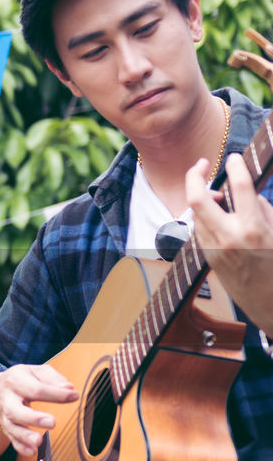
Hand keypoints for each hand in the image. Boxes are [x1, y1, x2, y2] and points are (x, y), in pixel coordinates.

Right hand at [0, 364, 77, 455]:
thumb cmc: (20, 381)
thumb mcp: (34, 371)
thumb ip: (52, 378)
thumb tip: (68, 389)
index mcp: (15, 381)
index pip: (36, 389)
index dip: (56, 394)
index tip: (74, 396)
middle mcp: (7, 399)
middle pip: (16, 410)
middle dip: (34, 418)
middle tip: (52, 422)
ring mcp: (4, 416)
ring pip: (11, 428)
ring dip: (25, 436)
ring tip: (38, 441)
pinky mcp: (6, 428)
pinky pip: (11, 439)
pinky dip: (21, 447)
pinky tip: (32, 451)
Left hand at [187, 154, 272, 329]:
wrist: (268, 303)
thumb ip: (259, 208)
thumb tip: (242, 190)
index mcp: (252, 228)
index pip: (239, 186)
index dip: (235, 166)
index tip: (233, 157)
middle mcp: (228, 237)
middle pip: (197, 198)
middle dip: (193, 175)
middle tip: (200, 163)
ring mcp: (213, 248)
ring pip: (197, 213)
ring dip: (203, 199)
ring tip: (218, 195)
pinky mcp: (207, 257)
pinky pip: (200, 229)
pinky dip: (205, 217)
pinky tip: (218, 217)